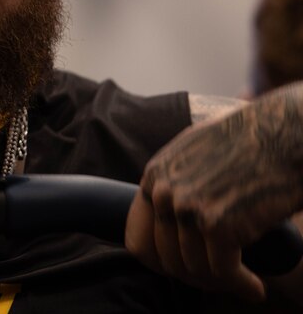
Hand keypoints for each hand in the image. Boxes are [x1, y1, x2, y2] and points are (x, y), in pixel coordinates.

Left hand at [125, 83, 302, 300]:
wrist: (283, 134)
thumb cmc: (249, 139)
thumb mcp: (194, 150)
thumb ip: (175, 177)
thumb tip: (167, 206)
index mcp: (155, 175)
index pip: (139, 239)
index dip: (162, 262)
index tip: (186, 270)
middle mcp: (164, 193)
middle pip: (167, 260)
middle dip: (195, 276)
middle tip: (220, 280)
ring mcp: (189, 210)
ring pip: (196, 270)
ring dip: (220, 283)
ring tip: (242, 281)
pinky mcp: (220, 226)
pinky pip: (223, 273)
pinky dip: (241, 285)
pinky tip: (255, 288)